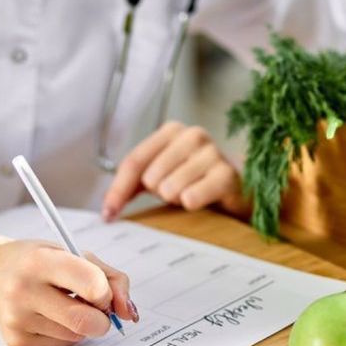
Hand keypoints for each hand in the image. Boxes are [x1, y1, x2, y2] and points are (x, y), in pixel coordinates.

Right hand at [0, 226, 136, 345]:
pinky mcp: (17, 341)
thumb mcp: (72, 252)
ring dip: (83, 323)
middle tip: (96, 306)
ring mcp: (18, 319)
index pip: (92, 285)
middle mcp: (24, 291)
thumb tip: (129, 312)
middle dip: (103, 318)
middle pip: (86, 321)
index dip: (107, 293)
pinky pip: (63, 344)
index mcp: (41, 261)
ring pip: (78, 335)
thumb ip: (109, 277)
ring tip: (63, 302)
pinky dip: (66, 332)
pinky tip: (49, 314)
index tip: (103, 291)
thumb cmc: (36, 260)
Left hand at [102, 122, 249, 219]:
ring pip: (170, 189)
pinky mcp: (228, 174)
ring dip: (177, 200)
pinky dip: (192, 204)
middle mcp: (192, 135)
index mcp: (171, 131)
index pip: (133, 162)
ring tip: (192, 195)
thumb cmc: (196, 182)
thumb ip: (132, 185)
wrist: (238, 194)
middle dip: (159, 194)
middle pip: (150, 178)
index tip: (108, 215)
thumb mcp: (161, 177)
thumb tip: (107, 210)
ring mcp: (212, 152)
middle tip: (177, 193)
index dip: (118, 191)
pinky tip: (202, 202)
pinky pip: (191, 197)